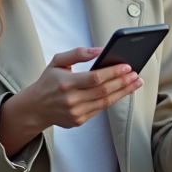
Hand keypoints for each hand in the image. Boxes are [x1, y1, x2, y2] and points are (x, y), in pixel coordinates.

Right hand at [0, 47, 142, 154]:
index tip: (127, 66)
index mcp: (65, 83)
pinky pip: (101, 109)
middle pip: (104, 91)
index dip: (113, 72)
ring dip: (124, 92)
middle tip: (136, 74)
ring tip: (136, 82)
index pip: (95, 78)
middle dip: (123, 82)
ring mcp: (76, 113)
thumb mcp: (57, 62)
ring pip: (106, 102)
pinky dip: (114, 99)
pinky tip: (123, 91)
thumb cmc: (49, 82)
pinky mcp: (79, 120)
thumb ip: (77, 54)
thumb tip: (99, 50)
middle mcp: (71, 100)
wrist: (36, 107)